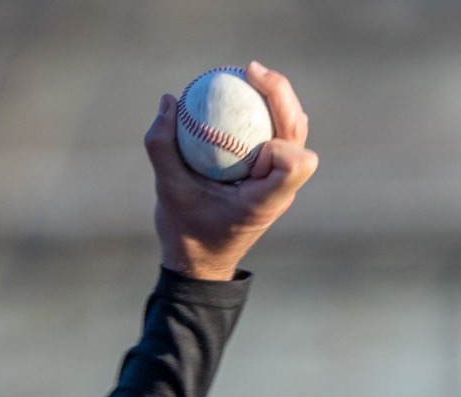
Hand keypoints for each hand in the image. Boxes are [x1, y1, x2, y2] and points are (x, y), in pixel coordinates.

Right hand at [146, 61, 317, 279]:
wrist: (200, 263)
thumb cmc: (186, 234)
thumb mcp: (166, 191)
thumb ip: (163, 147)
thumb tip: (169, 101)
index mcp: (265, 200)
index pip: (294, 164)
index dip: (278, 146)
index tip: (245, 142)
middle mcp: (281, 188)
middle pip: (297, 131)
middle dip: (281, 95)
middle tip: (251, 70)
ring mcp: (280, 181)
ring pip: (293, 128)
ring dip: (276, 98)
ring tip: (249, 74)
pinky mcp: (272, 174)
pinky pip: (276, 133)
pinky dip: (262, 112)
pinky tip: (240, 96)